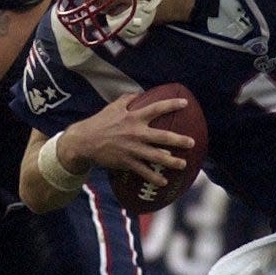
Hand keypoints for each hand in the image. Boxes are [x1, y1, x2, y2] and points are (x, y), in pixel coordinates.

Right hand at [58, 93, 193, 184]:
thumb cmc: (100, 122)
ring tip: (183, 164)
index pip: (156, 108)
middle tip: (192, 142)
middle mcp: (135, 133)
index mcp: (133, 117)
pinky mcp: (126, 162)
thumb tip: (141, 92)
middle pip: (162, 136)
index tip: (186, 104)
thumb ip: (128, 99)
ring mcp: (132, 149)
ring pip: (156, 156)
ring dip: (171, 162)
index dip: (171, 105)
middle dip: (179, 140)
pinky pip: (143, 171)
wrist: (83, 142)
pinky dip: (154, 178)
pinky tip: (164, 182)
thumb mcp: (113, 107)